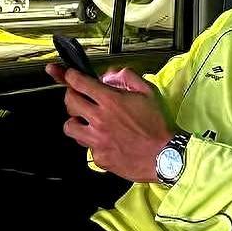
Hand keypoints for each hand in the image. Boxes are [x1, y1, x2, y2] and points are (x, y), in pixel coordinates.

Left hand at [45, 64, 174, 181]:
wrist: (162, 156)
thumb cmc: (156, 125)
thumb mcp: (147, 92)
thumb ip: (128, 77)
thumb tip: (111, 74)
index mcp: (111, 101)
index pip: (80, 83)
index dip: (70, 76)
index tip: (69, 75)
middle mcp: (100, 119)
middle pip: (69, 102)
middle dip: (71, 96)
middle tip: (78, 97)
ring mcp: (97, 139)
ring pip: (69, 126)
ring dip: (75, 121)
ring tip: (84, 121)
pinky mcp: (98, 156)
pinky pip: (85, 146)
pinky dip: (91, 141)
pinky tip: (102, 139)